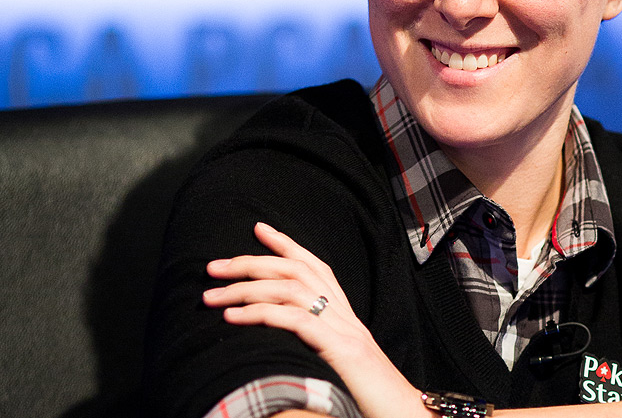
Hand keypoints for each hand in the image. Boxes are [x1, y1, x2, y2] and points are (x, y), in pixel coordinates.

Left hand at [204, 222, 425, 417]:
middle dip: (251, 263)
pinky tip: (233, 318)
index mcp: (346, 318)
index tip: (258, 229)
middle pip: (297, 271)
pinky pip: (297, 321)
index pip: (316, 267)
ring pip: (292, 290)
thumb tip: (278, 342)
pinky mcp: (342, 350)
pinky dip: (261, 314)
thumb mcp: (337, 366)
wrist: (402, 415)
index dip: (287, 244)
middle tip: (213, 267)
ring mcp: (345, 331)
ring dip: (246, 289)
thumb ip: (315, 347)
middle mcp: (346, 317)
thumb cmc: (367, 397)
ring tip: (211, 297)